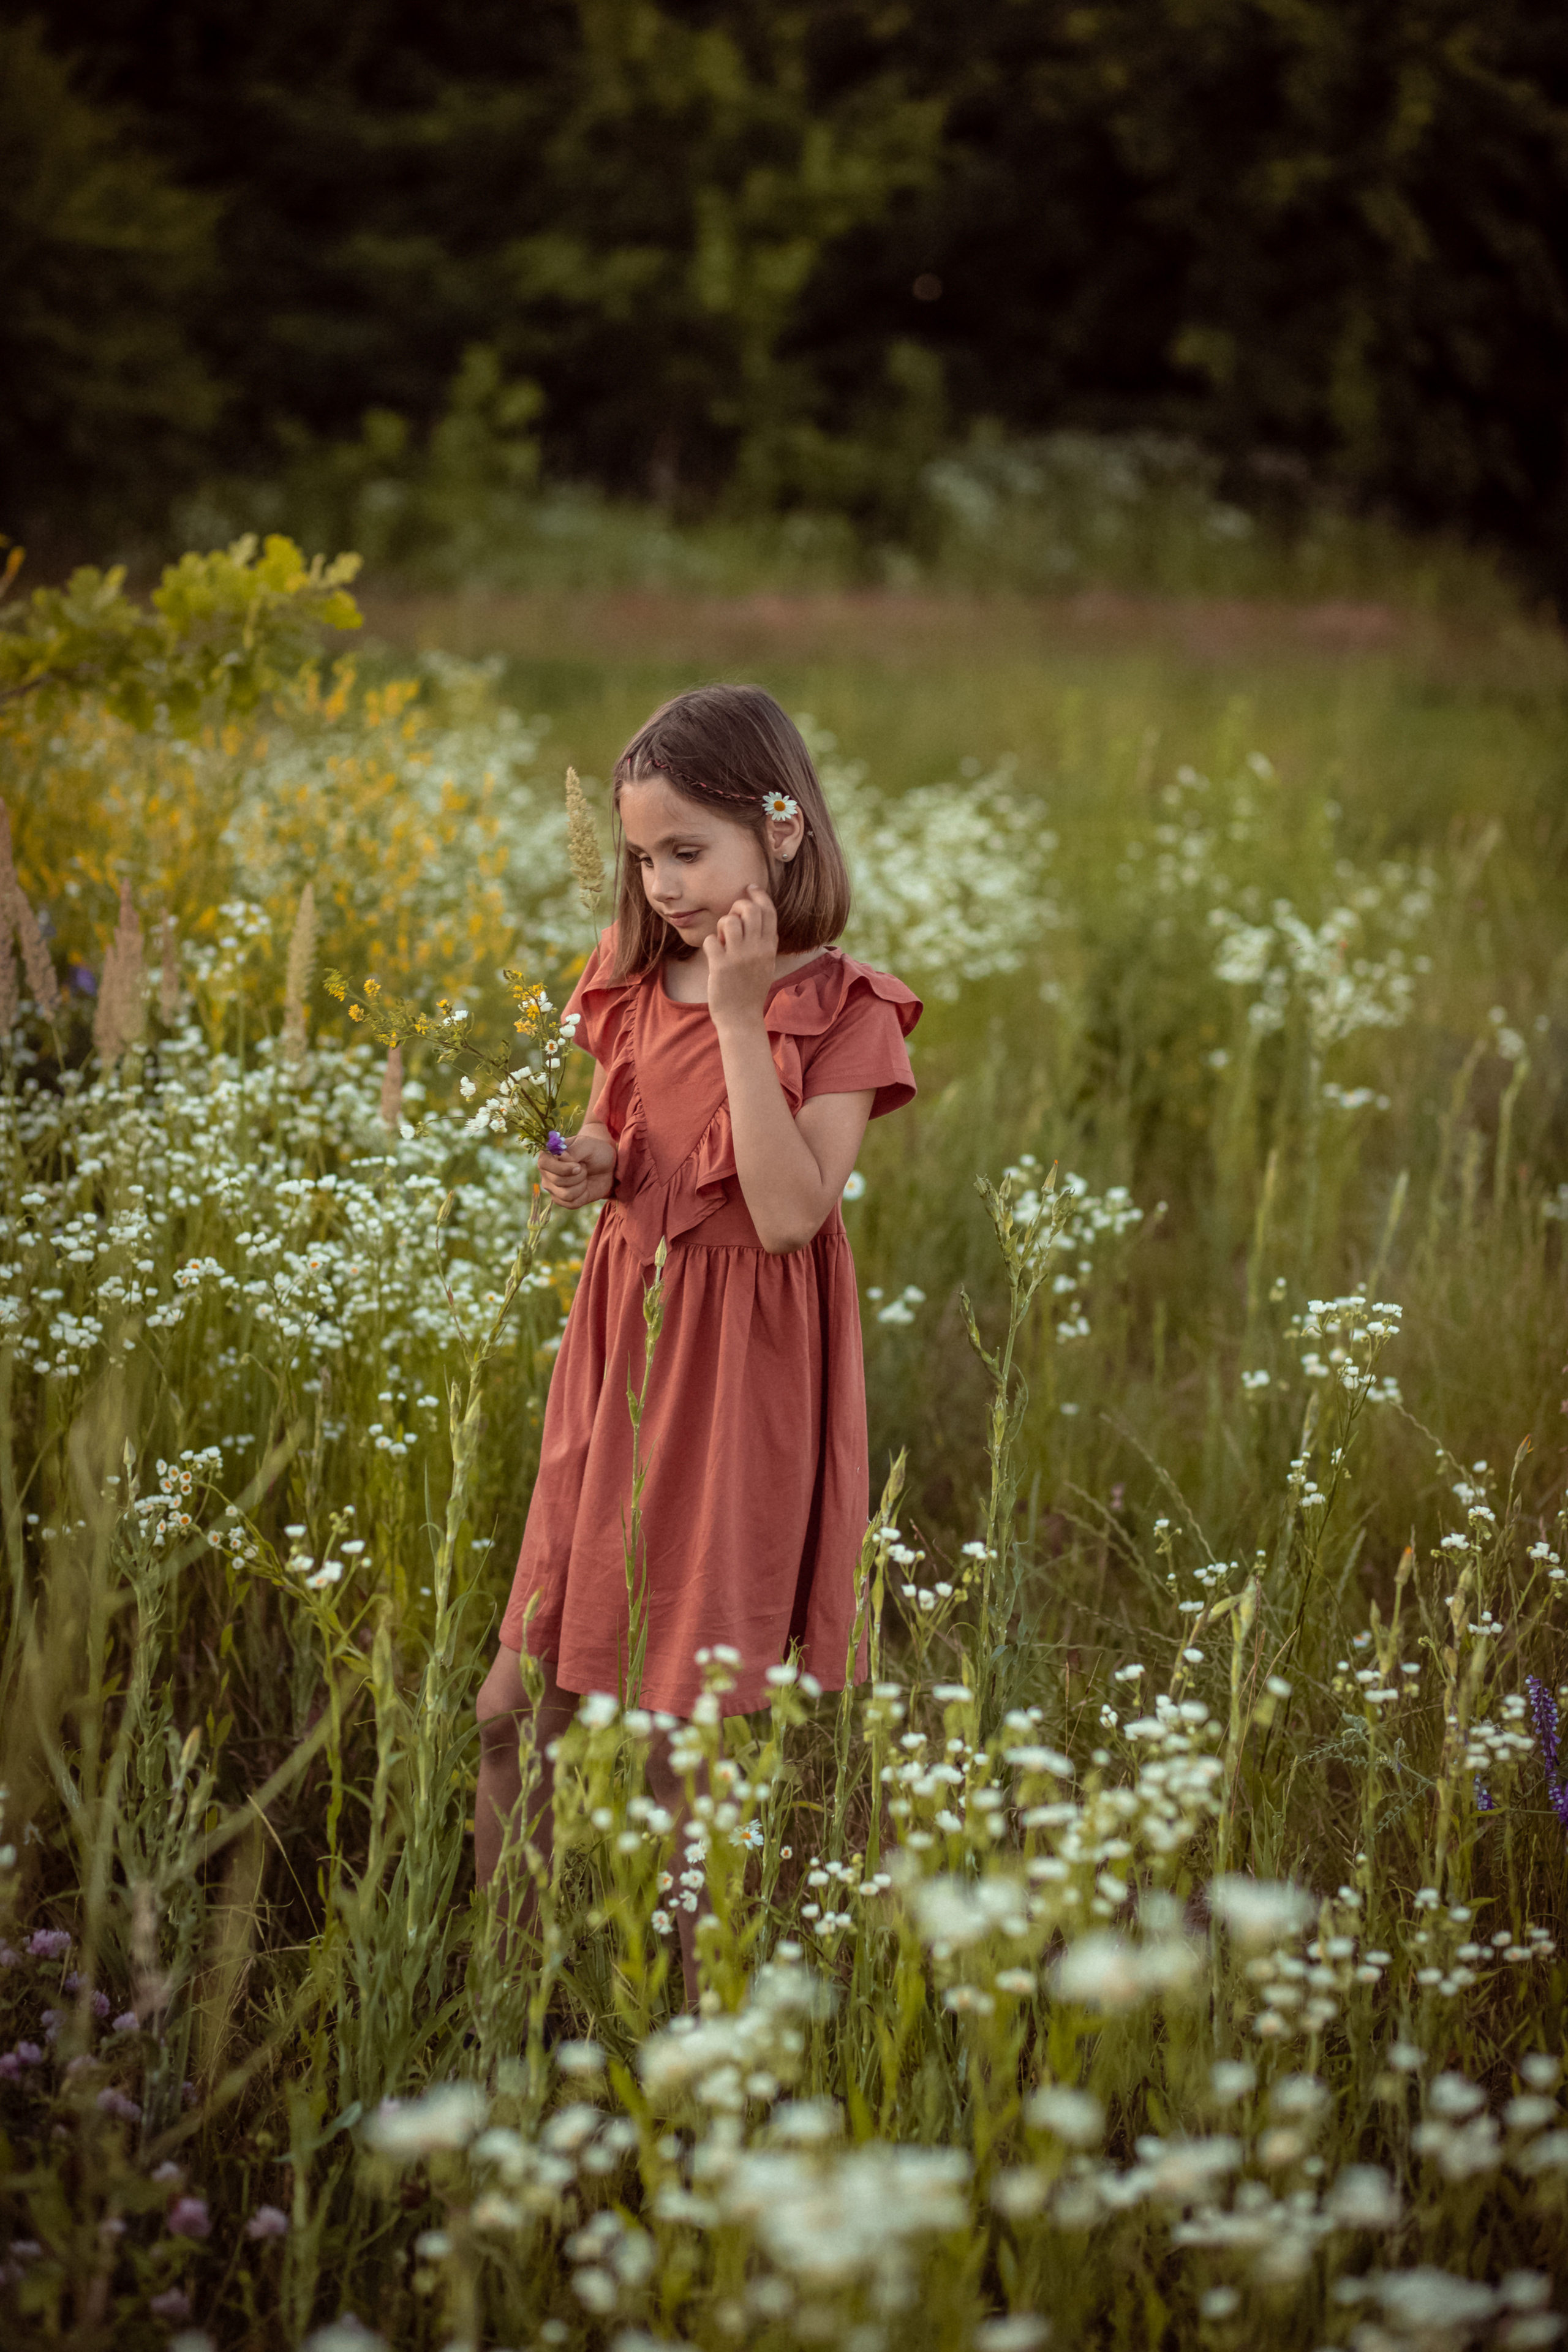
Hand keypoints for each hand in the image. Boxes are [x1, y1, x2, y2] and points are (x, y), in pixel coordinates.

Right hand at [537, 1123, 616, 1207]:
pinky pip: (571, 1203)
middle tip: (584, 1168)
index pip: (544, 1164)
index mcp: (548, 1155)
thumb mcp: (587, 1145)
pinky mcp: (561, 1200)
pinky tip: (585, 1186)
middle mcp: (546, 1172)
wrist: (606, 1166)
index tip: (578, 1165)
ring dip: (581, 1185)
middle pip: (557, 1180)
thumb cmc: (594, 1152)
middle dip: (578, 1175)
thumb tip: (561, 1159)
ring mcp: (552, 1188)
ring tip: (584, 1176)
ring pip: (565, 1194)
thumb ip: (573, 1151)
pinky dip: (583, 1195)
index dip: (562, 1168)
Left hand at [703, 884, 776, 1029]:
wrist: (741, 1018)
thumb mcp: (765, 964)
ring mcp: (739, 958)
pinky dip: (709, 944)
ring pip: (728, 920)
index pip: (769, 912)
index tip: (750, 889)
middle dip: (737, 907)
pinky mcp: (721, 966)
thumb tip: (755, 914)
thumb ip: (764, 941)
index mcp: (769, 948)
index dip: (759, 896)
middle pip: (749, 909)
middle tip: (731, 919)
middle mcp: (757, 950)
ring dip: (721, 926)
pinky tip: (713, 955)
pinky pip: (710, 939)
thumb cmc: (750, 989)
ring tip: (722, 940)